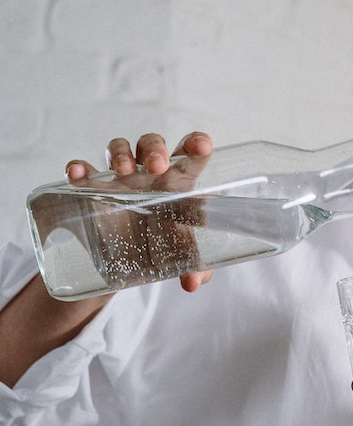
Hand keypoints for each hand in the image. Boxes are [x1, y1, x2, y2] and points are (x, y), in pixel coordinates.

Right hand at [63, 132, 215, 292]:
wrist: (132, 258)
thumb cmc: (169, 243)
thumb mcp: (185, 256)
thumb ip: (197, 267)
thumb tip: (193, 282)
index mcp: (181, 181)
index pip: (191, 153)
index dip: (196, 143)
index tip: (202, 147)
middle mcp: (152, 174)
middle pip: (153, 145)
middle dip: (154, 149)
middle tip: (156, 167)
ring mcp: (123, 179)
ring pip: (120, 149)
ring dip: (120, 153)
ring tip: (123, 171)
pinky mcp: (96, 190)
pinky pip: (85, 170)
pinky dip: (80, 168)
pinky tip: (77, 173)